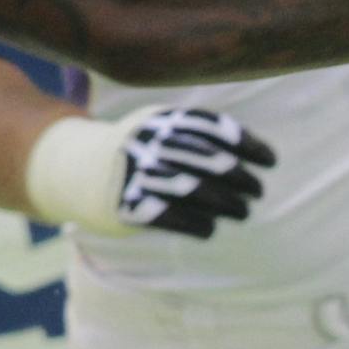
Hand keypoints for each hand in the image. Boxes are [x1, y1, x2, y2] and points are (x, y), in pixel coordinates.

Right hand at [116, 108, 275, 238]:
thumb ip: (199, 134)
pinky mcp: (127, 204)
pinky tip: (209, 229)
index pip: (214, 128)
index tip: (271, 161)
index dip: (247, 144)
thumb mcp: (160, 127)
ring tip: (243, 212)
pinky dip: (196, 224)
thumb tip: (254, 154)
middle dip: (241, 177)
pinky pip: (171, 216)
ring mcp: (137, 172)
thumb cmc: (138, 151)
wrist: (78, 169)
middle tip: (258, 191)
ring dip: (226, 203)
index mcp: (162, 119)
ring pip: (194, 189)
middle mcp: (150, 143)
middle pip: (209, 160)